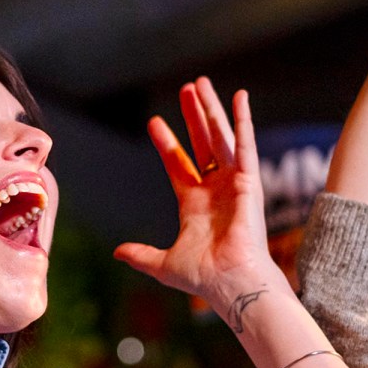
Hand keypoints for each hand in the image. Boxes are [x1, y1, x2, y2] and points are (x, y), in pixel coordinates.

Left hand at [114, 78, 284, 316]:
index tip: (155, 121)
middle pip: (201, 143)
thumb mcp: (163, 264)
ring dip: (211, 110)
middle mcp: (215, 190)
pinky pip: (245, 145)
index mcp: (195, 204)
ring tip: (201, 84)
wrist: (230, 283)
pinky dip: (242, 121)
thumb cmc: (203, 278)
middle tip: (186, 88)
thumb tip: (117, 252)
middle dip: (193, 116)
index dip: (167, 143)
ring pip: (219, 138)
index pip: (178, 164)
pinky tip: (239, 98)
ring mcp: (233, 183)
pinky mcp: (249, 182)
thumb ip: (142, 254)